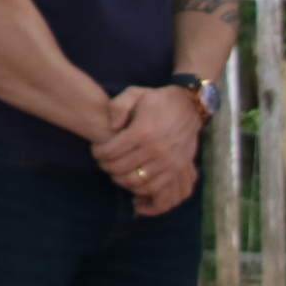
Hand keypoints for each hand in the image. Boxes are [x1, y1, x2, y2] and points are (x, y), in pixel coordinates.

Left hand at [92, 85, 201, 216]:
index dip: (98, 153)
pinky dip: (141, 191)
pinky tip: (133, 185)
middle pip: (120, 169)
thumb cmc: (157, 100)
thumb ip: (118, 106)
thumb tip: (112, 128)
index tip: (96, 150)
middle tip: (103, 162)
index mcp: (142, 132)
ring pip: (136, 182)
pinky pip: (155, 189)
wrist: (189, 107)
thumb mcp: (135, 93)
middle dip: (106, 167)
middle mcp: (156, 149)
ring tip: (116, 172)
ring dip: (121, 180)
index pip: (110, 152)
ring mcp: (168, 162)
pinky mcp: (177, 169)